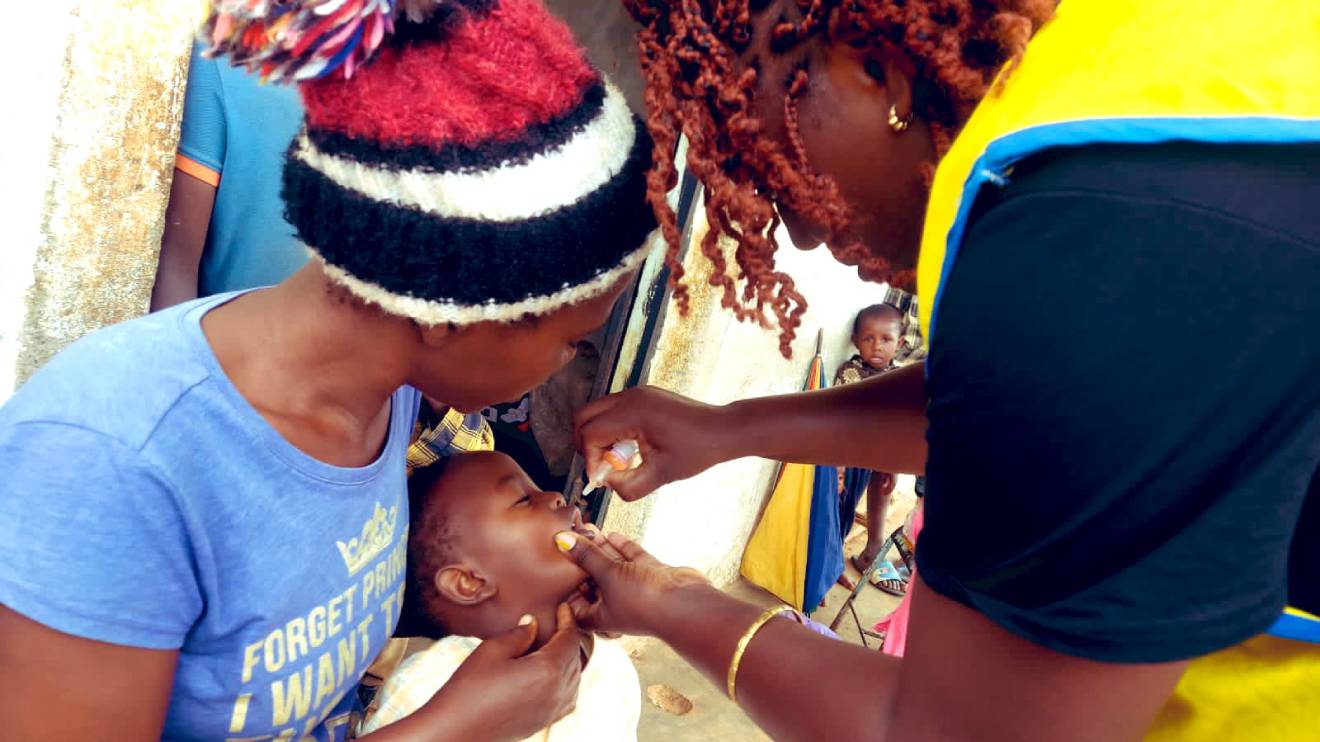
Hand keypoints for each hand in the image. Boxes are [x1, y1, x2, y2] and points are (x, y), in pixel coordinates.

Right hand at [420, 604, 582, 741]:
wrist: (455, 730)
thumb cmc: (469, 689)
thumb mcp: (492, 651)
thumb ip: (518, 634)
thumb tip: (533, 623)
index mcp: (548, 671)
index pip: (570, 639)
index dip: (569, 620)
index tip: (564, 607)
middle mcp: (557, 693)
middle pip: (575, 658)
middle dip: (569, 638)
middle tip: (559, 622)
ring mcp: (552, 711)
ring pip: (575, 678)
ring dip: (570, 659)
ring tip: (555, 645)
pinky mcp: (543, 722)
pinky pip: (568, 698)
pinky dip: (567, 682)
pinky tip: (552, 674)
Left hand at [555, 530, 709, 636]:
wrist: (685, 604)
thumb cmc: (643, 602)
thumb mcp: (607, 576)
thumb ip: (586, 556)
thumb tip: (561, 539)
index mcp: (599, 615)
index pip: (575, 602)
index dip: (565, 585)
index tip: (554, 564)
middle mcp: (616, 604)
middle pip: (593, 580)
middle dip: (582, 559)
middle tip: (571, 537)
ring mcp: (634, 589)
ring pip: (612, 566)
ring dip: (601, 549)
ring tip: (588, 528)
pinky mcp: (651, 576)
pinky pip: (632, 559)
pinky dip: (622, 547)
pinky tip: (612, 534)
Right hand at [574, 386, 727, 500]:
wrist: (723, 430)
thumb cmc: (697, 451)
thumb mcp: (661, 475)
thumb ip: (628, 486)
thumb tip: (607, 483)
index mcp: (633, 412)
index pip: (589, 433)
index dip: (590, 459)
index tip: (602, 478)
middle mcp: (630, 397)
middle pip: (583, 417)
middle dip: (586, 445)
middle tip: (603, 467)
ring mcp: (636, 393)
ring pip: (596, 412)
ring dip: (599, 437)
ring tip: (621, 459)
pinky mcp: (642, 396)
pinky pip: (612, 410)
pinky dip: (611, 430)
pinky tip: (631, 448)